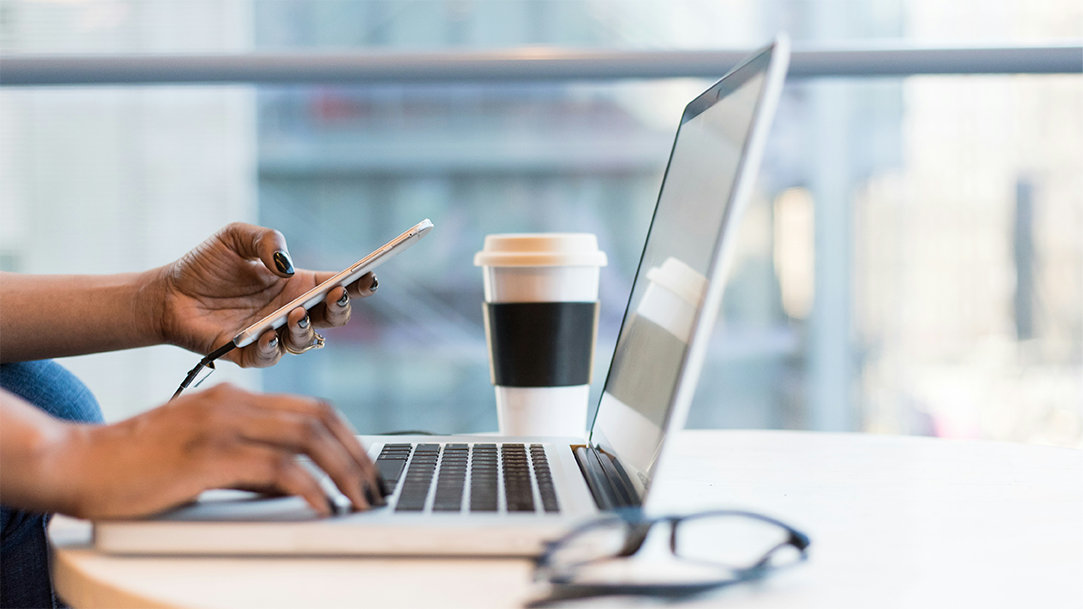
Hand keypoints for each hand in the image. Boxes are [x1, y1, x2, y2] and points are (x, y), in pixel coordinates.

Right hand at [54, 384, 384, 518]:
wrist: (77, 463)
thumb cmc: (136, 465)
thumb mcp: (203, 453)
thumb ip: (249, 461)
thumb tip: (295, 484)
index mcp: (235, 398)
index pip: (312, 408)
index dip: (349, 437)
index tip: (366, 467)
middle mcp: (233, 403)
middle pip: (320, 418)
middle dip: (357, 455)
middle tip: (374, 488)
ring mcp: (221, 425)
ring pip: (308, 438)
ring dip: (344, 471)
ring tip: (360, 500)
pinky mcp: (208, 455)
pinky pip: (277, 468)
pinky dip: (310, 488)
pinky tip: (322, 507)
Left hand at [155, 222, 377, 366]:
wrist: (167, 293)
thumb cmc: (205, 265)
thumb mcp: (236, 237)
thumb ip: (266, 240)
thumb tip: (286, 264)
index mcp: (297, 285)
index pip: (337, 286)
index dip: (357, 283)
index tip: (369, 276)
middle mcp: (291, 312)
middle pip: (332, 318)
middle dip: (341, 308)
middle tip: (337, 294)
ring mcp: (272, 335)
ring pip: (305, 341)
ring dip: (306, 329)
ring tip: (296, 313)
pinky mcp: (248, 354)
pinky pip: (269, 357)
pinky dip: (272, 347)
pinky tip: (268, 333)